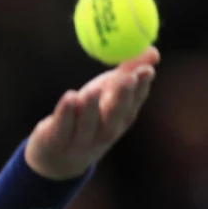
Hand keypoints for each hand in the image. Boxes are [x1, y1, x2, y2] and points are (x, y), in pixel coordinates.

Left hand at [25, 46, 160, 179]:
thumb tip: (153, 50)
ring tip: (93, 90)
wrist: (56, 158)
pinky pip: (62, 128)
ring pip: (87, 125)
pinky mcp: (55, 143)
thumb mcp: (105, 93)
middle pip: (114, 118)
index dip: (141, 88)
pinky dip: (65, 114)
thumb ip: (127, 72)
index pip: (133, 105)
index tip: (146, 70)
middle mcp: (102, 134)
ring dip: (91, 107)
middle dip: (122, 98)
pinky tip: (69, 97)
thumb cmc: (86, 117)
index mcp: (118, 121)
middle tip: (127, 78)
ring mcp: (79, 141)